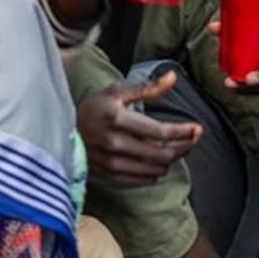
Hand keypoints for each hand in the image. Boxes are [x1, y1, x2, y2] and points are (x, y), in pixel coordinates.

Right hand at [78, 67, 201, 185]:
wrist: (61, 131)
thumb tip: (174, 77)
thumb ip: (148, 87)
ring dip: (171, 161)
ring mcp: (110, 163)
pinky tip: (157, 162)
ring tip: (176, 149)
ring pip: (154, 169)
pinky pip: (142, 180)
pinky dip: (155, 172)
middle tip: (192, 140)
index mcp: (117, 119)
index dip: (183, 132)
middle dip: (183, 147)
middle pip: (161, 154)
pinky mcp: (108, 176)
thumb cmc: (93, 108)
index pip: (160, 132)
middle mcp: (114, 143)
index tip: (197, 129)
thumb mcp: (117, 92)